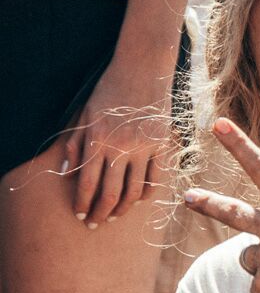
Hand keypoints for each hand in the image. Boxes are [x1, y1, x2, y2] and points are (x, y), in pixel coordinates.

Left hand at [64, 50, 175, 225]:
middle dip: (100, 213)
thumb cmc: (108, 90)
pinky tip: (137, 200)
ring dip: (122, 208)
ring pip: (133, 191)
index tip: (80, 216)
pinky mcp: (162, 145)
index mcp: (98, 139)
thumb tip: (63, 173)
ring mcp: (144, 148)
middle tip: (95, 224)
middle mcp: (120, 147)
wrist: (142, 69)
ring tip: (114, 216)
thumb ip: (74, 143)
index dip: (82, 203)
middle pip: (110, 193)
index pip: (87, 182)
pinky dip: (146, 194)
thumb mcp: (84, 114)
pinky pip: (156, 179)